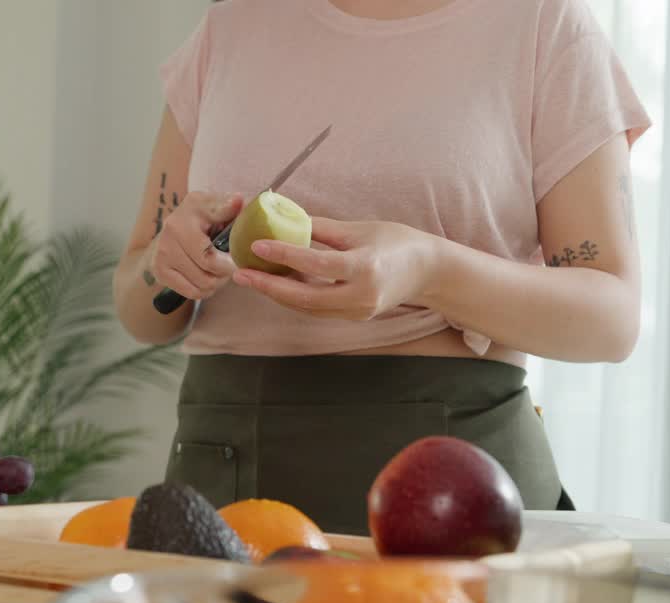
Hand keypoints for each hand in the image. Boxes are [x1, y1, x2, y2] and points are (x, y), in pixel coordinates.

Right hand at [146, 192, 241, 299]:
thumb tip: (238, 200)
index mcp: (192, 207)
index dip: (230, 259)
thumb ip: (230, 205)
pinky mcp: (159, 270)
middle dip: (227, 271)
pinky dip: (204, 290)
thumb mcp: (218, 206)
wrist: (172, 232)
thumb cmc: (204, 218)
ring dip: (217, 282)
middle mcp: (173, 228)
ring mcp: (163, 251)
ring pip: (203, 283)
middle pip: (211, 268)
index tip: (237, 260)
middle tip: (230, 265)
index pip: (214, 244)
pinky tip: (206, 278)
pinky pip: (192, 292)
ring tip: (219, 271)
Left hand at [232, 218, 439, 320]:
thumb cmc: (397, 242)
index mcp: (366, 268)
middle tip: (240, 274)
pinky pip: (318, 309)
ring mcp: (358, 311)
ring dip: (278, 294)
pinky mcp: (355, 317)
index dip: (285, 256)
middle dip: (269, 287)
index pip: (317, 264)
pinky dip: (296, 297)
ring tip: (251, 278)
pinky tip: (277, 284)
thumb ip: (322, 228)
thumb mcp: (360, 229)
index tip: (257, 247)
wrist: (428, 272)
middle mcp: (361, 296)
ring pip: (308, 307)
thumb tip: (287, 218)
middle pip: (305, 297)